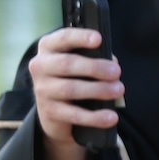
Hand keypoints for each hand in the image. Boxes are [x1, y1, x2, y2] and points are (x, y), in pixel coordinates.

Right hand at [27, 26, 123, 159]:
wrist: (59, 121)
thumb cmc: (77, 84)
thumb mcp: (80, 69)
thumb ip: (91, 60)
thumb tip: (112, 61)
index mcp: (47, 51)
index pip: (59, 39)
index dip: (78, 38)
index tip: (100, 40)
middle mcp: (39, 71)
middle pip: (67, 66)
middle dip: (95, 68)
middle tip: (118, 73)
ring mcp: (42, 95)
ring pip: (70, 90)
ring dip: (98, 91)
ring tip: (119, 92)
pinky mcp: (49, 118)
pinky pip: (73, 117)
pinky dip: (95, 117)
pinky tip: (112, 119)